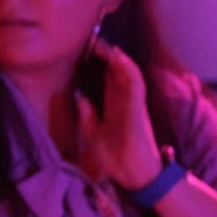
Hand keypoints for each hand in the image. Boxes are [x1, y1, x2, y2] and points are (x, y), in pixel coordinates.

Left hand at [75, 43, 161, 192]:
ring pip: (127, 74)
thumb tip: (78, 95)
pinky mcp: (138, 108)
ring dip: (117, 58)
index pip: (108, 81)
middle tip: (92, 38)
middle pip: (117, 73)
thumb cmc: (116, 159)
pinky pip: (135, 84)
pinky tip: (118, 56)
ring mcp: (132, 104)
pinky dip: (127, 68)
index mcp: (115, 108)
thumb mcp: (93, 134)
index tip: (87, 49)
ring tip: (103, 43)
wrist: (134, 177)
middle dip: (106, 56)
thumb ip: (87, 114)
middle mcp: (125, 102)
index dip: (100, 65)